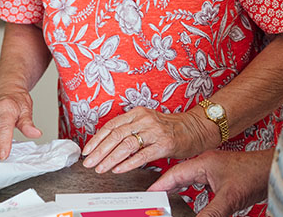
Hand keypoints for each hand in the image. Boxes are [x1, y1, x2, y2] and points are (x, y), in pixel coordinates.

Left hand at [81, 106, 213, 173]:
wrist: (195, 128)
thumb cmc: (170, 127)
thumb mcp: (147, 121)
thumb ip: (130, 128)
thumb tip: (107, 143)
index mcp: (137, 113)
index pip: (111, 125)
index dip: (97, 139)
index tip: (87, 150)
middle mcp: (144, 120)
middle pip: (116, 135)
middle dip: (99, 151)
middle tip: (89, 162)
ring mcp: (154, 131)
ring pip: (126, 145)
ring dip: (110, 158)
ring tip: (100, 168)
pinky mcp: (164, 144)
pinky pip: (142, 155)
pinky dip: (127, 163)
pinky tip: (118, 169)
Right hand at [148, 149, 272, 216]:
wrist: (274, 170)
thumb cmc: (254, 174)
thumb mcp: (228, 198)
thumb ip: (210, 213)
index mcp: (202, 163)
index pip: (173, 174)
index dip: (159, 186)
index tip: (147, 197)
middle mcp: (206, 164)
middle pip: (178, 177)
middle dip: (165, 189)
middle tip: (153, 202)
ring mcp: (214, 171)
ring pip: (189, 180)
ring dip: (178, 190)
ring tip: (166, 202)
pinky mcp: (223, 178)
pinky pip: (200, 184)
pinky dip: (191, 192)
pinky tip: (190, 199)